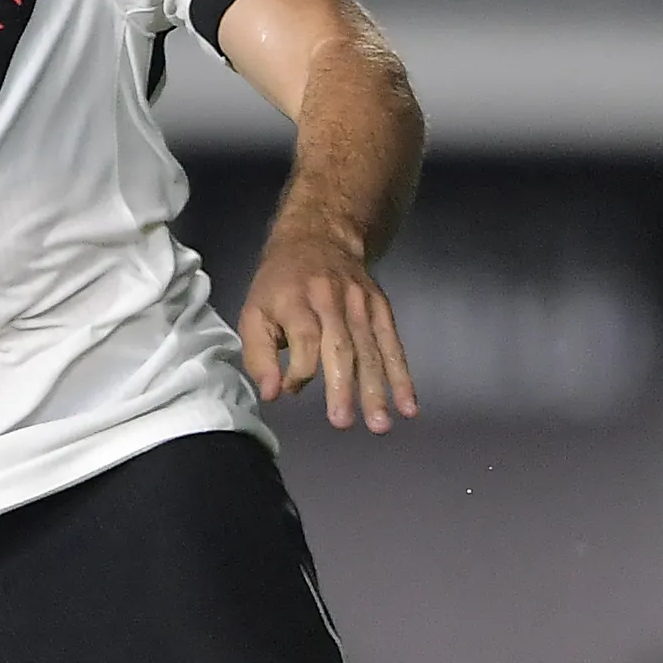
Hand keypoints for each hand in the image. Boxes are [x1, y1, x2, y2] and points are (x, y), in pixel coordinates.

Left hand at [237, 236, 418, 432]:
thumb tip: (272, 394)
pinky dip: (402, 377)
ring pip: (370, 350)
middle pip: (339, 346)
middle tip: (342, 422)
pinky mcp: (381, 308)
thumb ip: (258, 355)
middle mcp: (331, 300)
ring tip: (379, 424)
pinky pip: (392, 345)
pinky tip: (408, 405)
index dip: (298, 370)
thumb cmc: (280, 285)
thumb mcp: (254, 311)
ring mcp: (361, 303)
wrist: (319, 238)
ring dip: (376, 389)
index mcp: (295, 300)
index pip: (304, 339)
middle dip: (342, 386)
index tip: (291, 390)